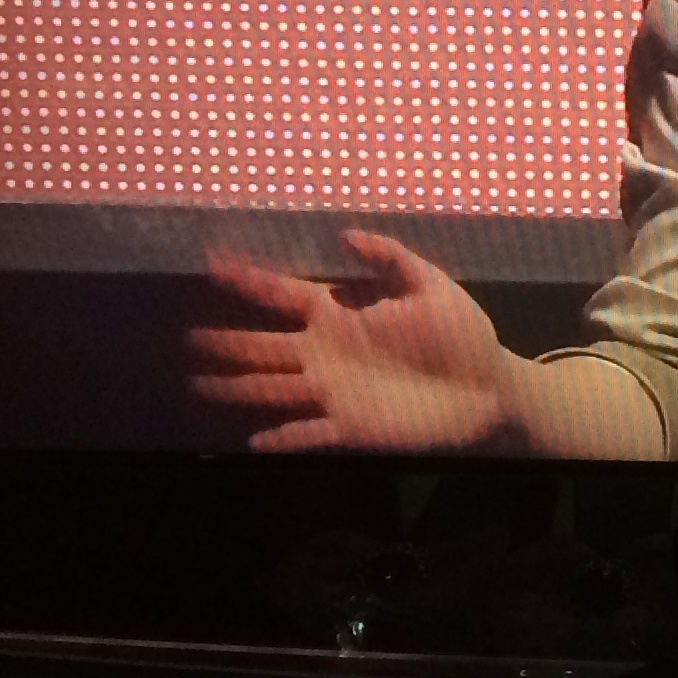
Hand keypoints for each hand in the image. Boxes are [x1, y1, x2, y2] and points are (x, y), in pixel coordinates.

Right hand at [189, 230, 513, 452]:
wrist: (487, 388)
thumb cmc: (461, 332)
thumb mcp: (430, 284)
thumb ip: (389, 258)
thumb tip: (344, 236)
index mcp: (342, 314)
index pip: (285, 294)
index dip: (250, 281)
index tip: (213, 264)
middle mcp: (328, 352)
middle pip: (266, 346)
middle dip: (228, 342)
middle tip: (189, 339)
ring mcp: (335, 391)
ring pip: (273, 389)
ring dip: (238, 388)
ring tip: (201, 385)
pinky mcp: (351, 427)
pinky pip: (307, 434)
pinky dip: (282, 438)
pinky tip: (254, 441)